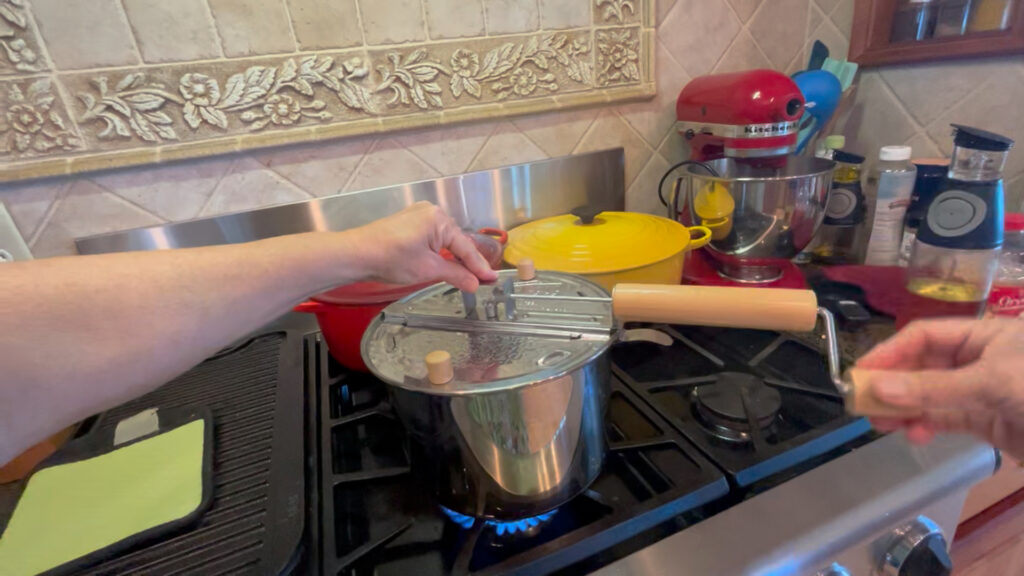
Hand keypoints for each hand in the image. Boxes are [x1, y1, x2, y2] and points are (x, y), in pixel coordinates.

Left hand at [348, 202, 497, 291]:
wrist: (357, 254)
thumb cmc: (392, 259)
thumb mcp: (428, 270)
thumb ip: (456, 275)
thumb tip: (475, 283)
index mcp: (439, 219)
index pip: (465, 247)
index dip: (479, 267)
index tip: (492, 279)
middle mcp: (431, 212)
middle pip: (456, 241)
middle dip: (467, 261)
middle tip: (481, 280)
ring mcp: (418, 215)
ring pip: (443, 240)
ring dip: (452, 258)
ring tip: (466, 275)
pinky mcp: (407, 223)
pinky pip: (431, 237)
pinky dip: (438, 252)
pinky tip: (443, 264)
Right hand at [856, 318, 1023, 459]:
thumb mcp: (990, 382)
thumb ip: (934, 387)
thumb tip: (878, 389)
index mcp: (982, 335)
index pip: (923, 336)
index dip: (890, 352)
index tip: (860, 372)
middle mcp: (978, 359)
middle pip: (922, 366)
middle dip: (893, 384)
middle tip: (863, 402)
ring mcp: (980, 392)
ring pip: (930, 396)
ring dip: (904, 409)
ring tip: (880, 424)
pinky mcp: (984, 421)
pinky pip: (944, 419)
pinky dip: (926, 426)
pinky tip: (914, 435)